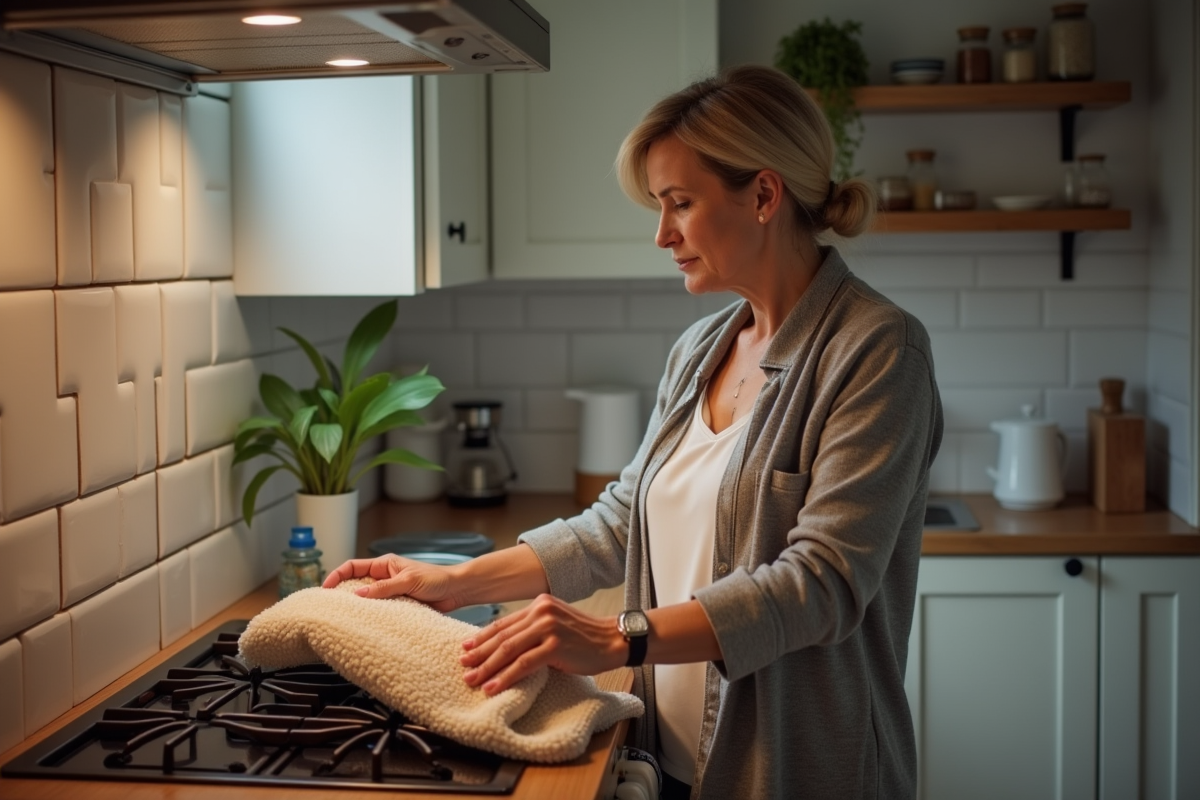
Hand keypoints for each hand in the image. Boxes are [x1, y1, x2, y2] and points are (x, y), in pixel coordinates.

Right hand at [321, 554, 459, 610]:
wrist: (456, 590)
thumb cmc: (436, 579)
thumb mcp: (408, 581)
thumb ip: (385, 588)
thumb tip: (359, 593)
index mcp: (384, 565)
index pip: (353, 566)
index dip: (337, 575)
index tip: (325, 589)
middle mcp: (384, 577)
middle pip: (356, 584)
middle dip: (342, 594)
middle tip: (330, 608)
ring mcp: (390, 592)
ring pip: (367, 600)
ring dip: (358, 608)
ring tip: (344, 620)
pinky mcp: (398, 605)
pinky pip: (380, 611)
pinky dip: (372, 617)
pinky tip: (366, 627)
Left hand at [459, 594, 626, 695]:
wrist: (612, 641)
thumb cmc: (584, 637)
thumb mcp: (556, 624)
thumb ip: (533, 629)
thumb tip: (504, 645)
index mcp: (539, 604)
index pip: (503, 623)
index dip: (482, 637)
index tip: (466, 648)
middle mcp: (541, 611)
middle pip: (502, 636)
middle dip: (479, 654)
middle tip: (463, 667)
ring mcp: (548, 627)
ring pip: (508, 650)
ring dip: (487, 668)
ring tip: (472, 680)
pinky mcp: (555, 645)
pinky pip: (523, 664)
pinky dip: (505, 677)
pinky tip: (493, 687)